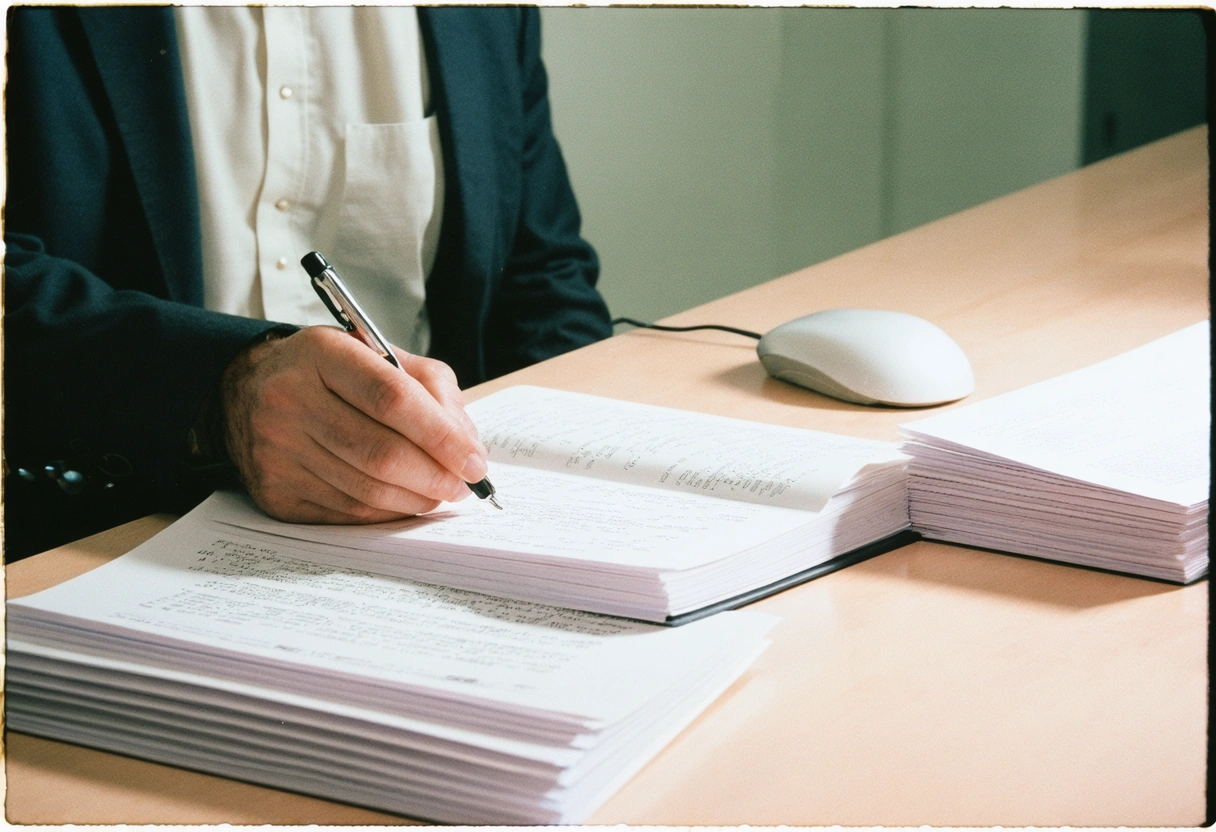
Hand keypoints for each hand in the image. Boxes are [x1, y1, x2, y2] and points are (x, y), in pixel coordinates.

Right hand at [221, 326, 486, 522]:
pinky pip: (346, 512)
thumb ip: (431, 389)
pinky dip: (385, 512)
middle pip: (381, 453)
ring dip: (416, 499)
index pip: (393, 399)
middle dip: (436, 476)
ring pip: (367, 490)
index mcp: (322, 353)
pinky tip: (401, 500)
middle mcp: (290, 399)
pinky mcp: (274, 489)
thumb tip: (467, 446)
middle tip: (463, 485)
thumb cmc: (329, 372)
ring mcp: (276, 448)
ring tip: (438, 492)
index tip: (474, 461)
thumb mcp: (379, 355)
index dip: (441, 436)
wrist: (247, 390)